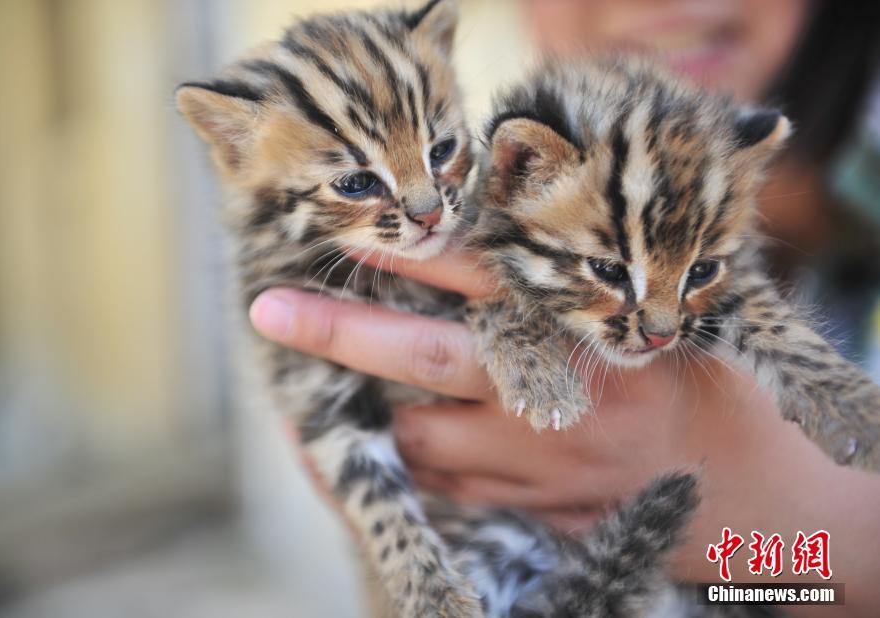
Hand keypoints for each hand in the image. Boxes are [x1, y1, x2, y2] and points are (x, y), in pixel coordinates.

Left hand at [252, 249, 879, 616]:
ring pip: (418, 435)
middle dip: (341, 332)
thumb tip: (483, 261)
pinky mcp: (527, 508)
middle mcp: (552, 397)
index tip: (352, 230)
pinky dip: (413, 457)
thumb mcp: (650, 326)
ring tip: (328, 389)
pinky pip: (444, 483)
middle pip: (425, 358)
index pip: (483, 279)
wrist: (751, 501)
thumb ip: (568, 302)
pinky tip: (398, 435)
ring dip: (375, 408)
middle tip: (270, 311)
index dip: (412, 251)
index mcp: (585, 335)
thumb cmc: (702, 393)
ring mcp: (535, 463)